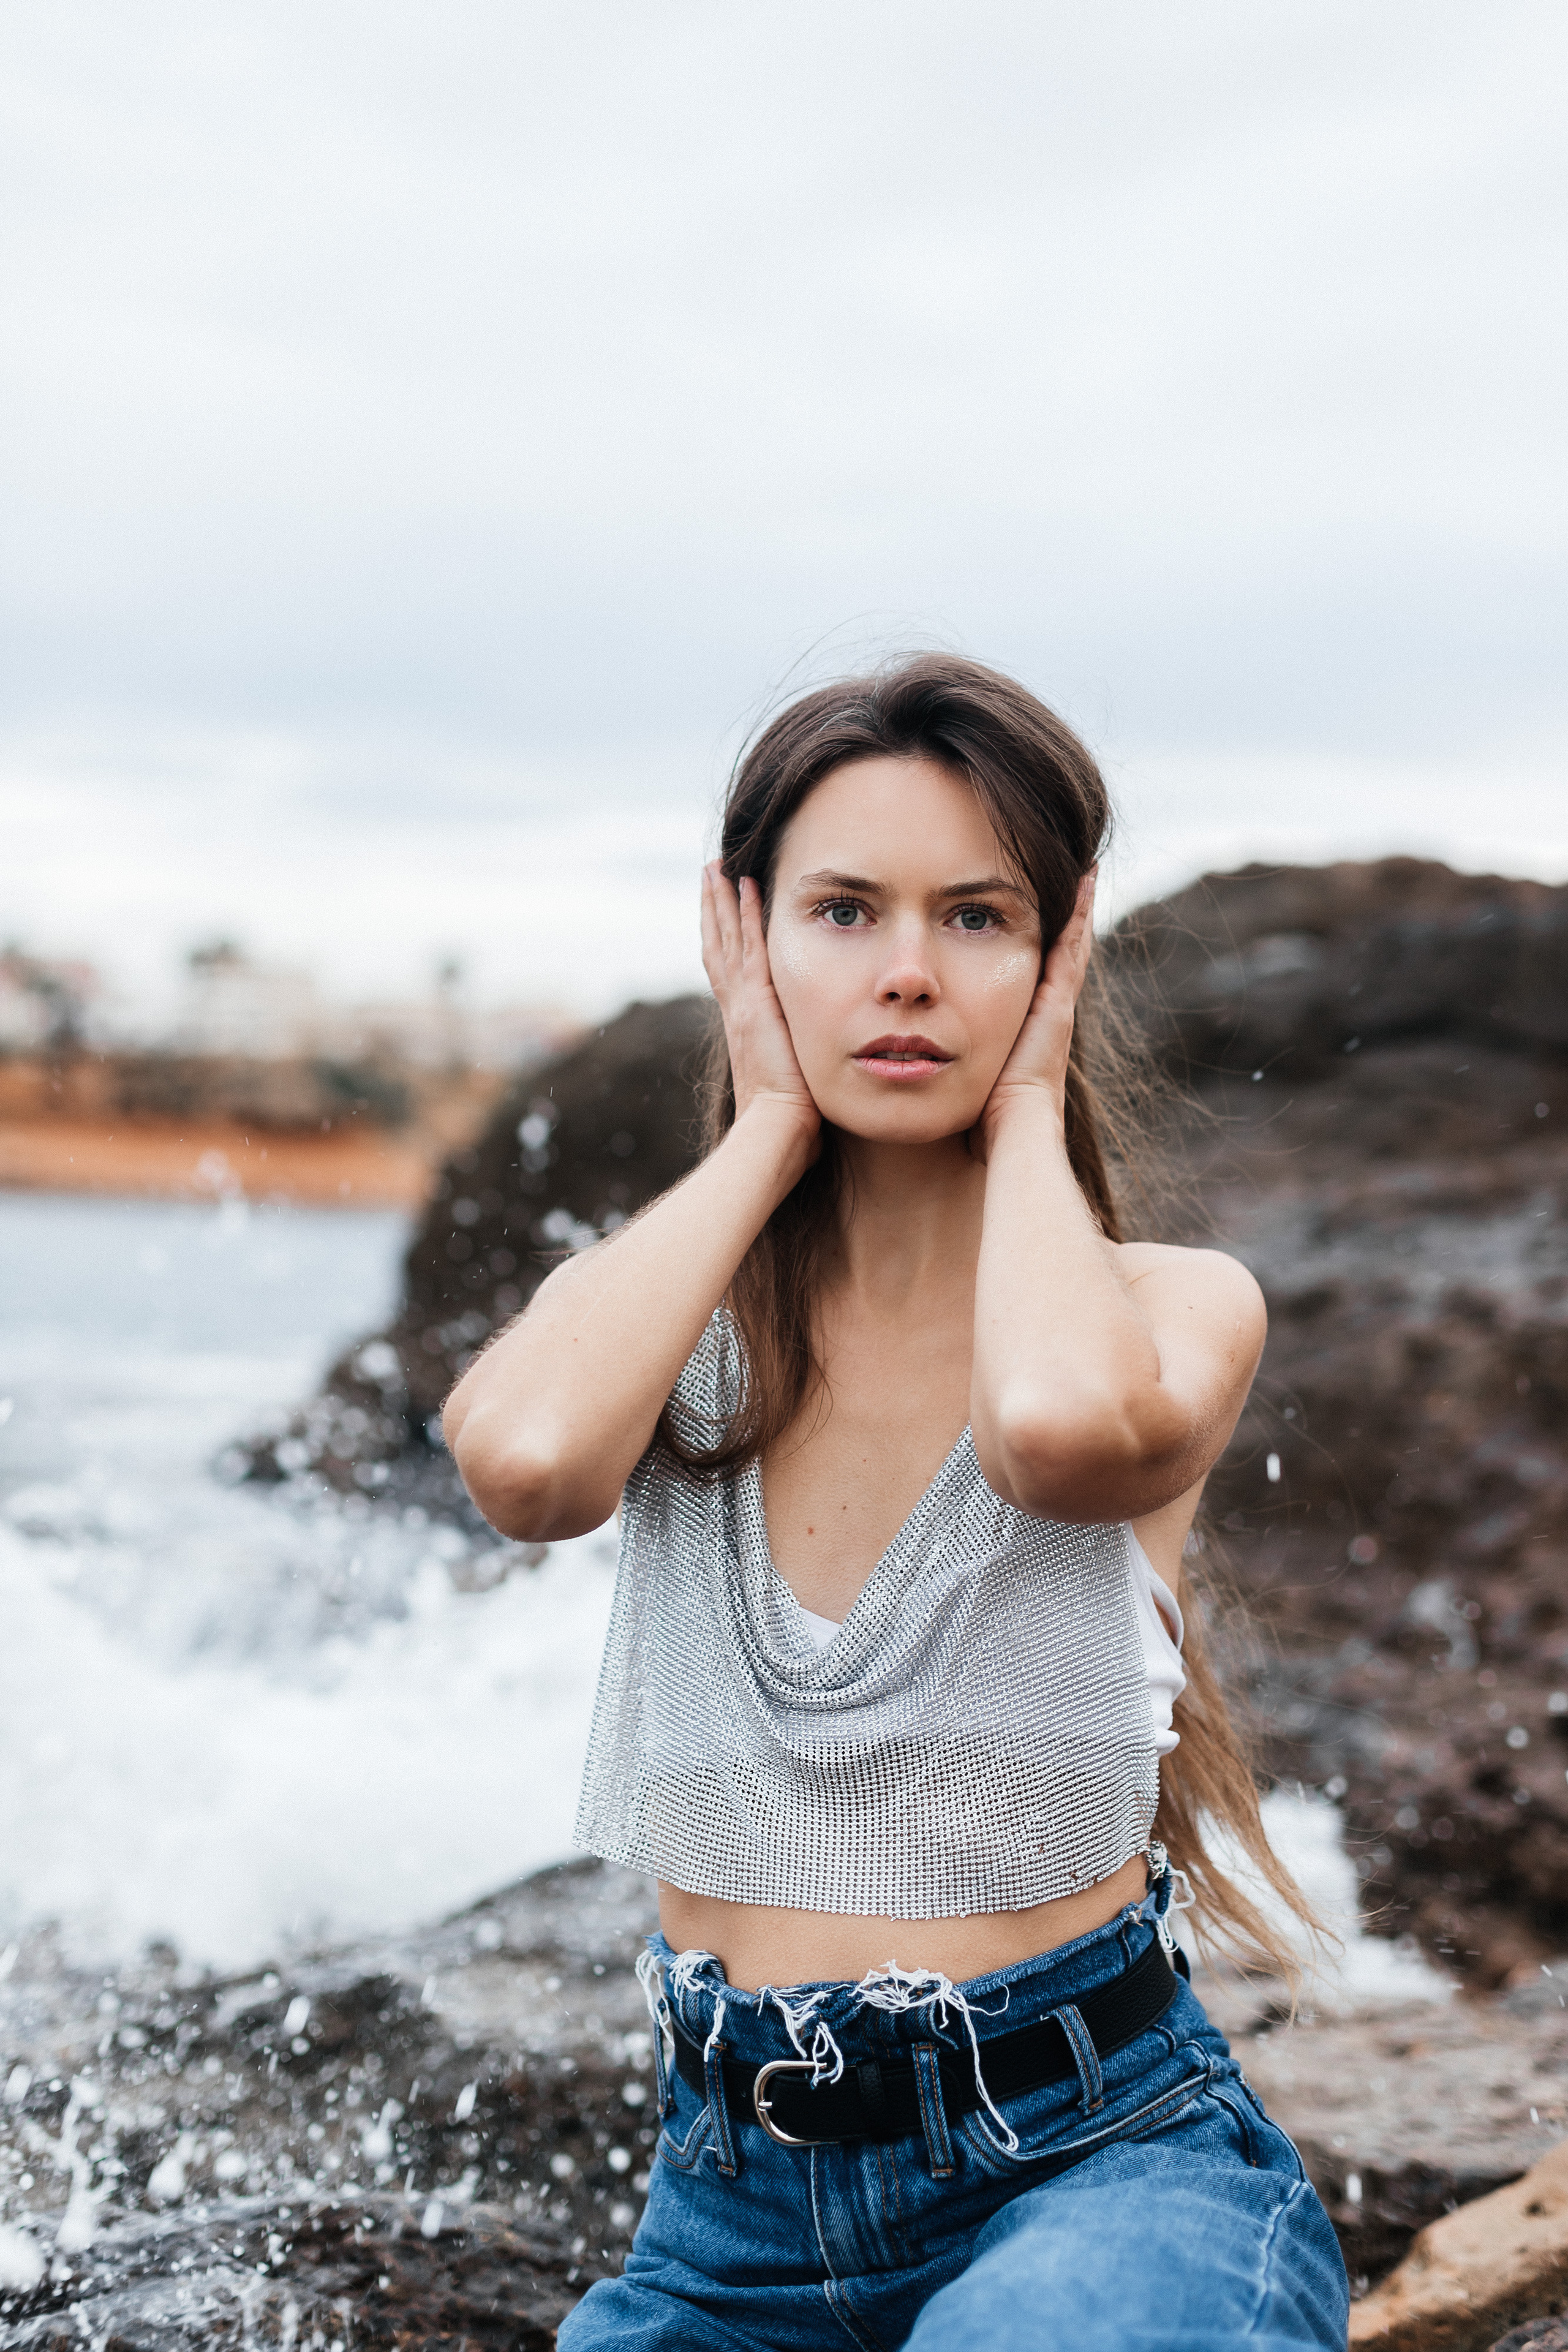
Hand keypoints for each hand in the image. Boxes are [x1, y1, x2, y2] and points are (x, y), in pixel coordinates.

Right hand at [700, 863, 821, 1157]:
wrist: (777, 1133)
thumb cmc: (790, 1126)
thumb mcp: (795, 1090)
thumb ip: (800, 1073)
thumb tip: (815, 1082)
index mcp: (746, 1030)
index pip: (730, 976)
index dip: (725, 943)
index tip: (723, 913)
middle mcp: (737, 1012)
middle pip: (719, 948)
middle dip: (715, 912)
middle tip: (709, 875)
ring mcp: (743, 1004)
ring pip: (728, 940)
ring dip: (722, 902)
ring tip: (716, 868)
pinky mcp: (756, 1001)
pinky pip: (749, 946)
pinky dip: (745, 914)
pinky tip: (744, 884)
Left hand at [975, 867, 1096, 1156]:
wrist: (1009, 1132)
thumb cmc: (980, 1116)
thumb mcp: (964, 1073)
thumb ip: (951, 1056)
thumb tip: (913, 1051)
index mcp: (1025, 1025)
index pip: (1033, 971)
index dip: (1034, 940)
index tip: (1032, 907)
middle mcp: (1047, 1011)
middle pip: (1057, 951)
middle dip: (1062, 915)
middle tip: (1071, 871)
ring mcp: (1056, 1005)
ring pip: (1068, 943)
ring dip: (1075, 906)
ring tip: (1082, 866)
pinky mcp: (1059, 1002)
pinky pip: (1070, 948)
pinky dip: (1079, 914)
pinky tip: (1084, 881)